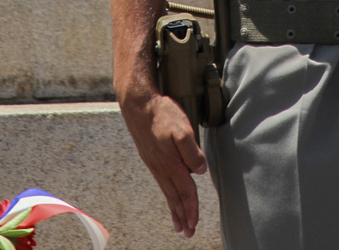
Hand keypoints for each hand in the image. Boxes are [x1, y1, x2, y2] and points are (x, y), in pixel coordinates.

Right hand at [121, 92, 207, 236]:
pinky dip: (167, 195)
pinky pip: (162, 183)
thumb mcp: (182, 128)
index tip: (194, 224)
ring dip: (174, 209)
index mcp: (171, 163)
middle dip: (182, 216)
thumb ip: (191, 150)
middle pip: (175, 197)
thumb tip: (200, 170)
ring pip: (167, 192)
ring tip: (178, 224)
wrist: (139, 105)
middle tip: (187, 232)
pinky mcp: (151, 158)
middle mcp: (162, 168)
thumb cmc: (162, 114)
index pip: (185, 191)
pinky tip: (169, 195)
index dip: (191, 208)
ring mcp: (155, 164)